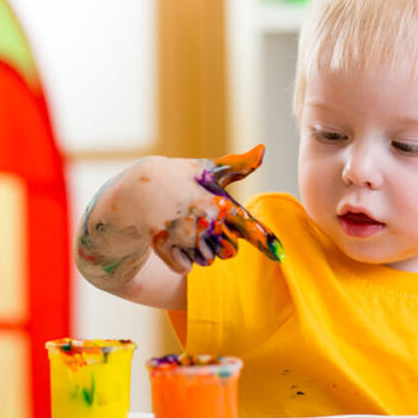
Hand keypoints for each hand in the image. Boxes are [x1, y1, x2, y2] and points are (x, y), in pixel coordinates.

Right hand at [148, 145, 282, 273]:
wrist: (139, 187)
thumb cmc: (181, 177)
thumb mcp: (209, 170)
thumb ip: (238, 166)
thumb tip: (263, 149)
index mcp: (220, 202)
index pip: (247, 227)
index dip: (265, 242)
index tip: (279, 255)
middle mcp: (204, 220)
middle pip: (229, 253)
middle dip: (219, 244)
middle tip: (203, 225)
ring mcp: (183, 234)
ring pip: (207, 262)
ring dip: (199, 252)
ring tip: (186, 229)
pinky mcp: (163, 246)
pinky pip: (185, 268)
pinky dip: (180, 259)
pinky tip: (171, 239)